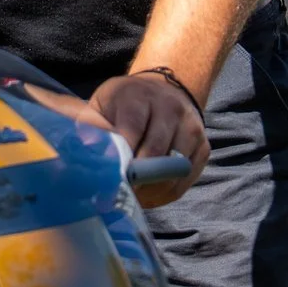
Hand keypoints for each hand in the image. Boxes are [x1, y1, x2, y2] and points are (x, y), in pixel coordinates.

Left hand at [88, 70, 208, 207]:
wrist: (164, 90)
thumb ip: (90, 126)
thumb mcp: (102, 105)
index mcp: (139, 96)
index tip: (108, 178)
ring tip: (133, 195)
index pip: (132, 129)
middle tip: (118, 193)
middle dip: (136, 177)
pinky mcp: (203, 146)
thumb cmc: (125, 104)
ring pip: (173, 169)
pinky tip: (150, 193)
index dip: (121, 158)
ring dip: (152, 188)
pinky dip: (167, 192)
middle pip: (155, 152)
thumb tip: (83, 151)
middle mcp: (170, 108)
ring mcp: (190, 127)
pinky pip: (186, 179)